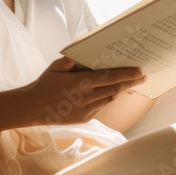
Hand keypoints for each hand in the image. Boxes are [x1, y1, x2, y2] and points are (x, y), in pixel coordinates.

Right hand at [25, 57, 145, 125]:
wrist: (32, 108)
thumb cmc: (44, 84)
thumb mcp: (55, 67)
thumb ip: (70, 61)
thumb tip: (82, 55)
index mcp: (80, 83)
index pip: (110, 78)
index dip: (127, 75)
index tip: (140, 72)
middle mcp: (86, 98)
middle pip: (115, 90)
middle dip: (130, 83)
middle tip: (143, 77)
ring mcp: (86, 111)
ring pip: (109, 100)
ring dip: (120, 92)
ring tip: (130, 84)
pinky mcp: (84, 119)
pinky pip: (100, 108)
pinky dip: (107, 99)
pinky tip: (111, 93)